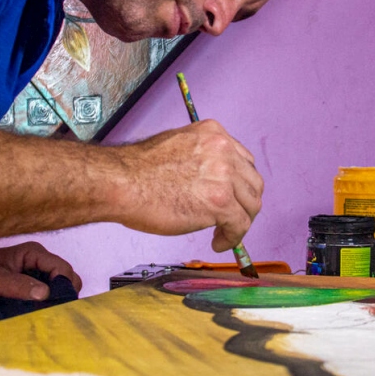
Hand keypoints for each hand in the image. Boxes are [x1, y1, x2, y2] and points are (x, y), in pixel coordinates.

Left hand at [0, 242, 80, 322]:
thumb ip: (16, 285)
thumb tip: (45, 293)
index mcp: (33, 255)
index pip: (63, 270)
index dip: (62, 289)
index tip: (51, 308)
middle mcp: (38, 265)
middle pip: (67, 283)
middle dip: (60, 299)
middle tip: (44, 316)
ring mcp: (35, 280)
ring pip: (59, 295)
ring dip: (51, 308)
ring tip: (34, 320)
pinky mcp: (29, 294)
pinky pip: (46, 304)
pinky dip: (42, 313)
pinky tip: (29, 321)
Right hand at [111, 120, 263, 252]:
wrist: (122, 182)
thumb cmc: (137, 169)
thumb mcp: (176, 145)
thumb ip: (199, 157)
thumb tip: (208, 180)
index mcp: (213, 133)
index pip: (242, 159)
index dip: (239, 182)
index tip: (232, 195)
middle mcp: (224, 149)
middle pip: (252, 181)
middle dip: (244, 202)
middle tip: (231, 217)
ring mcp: (224, 176)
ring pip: (251, 204)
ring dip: (241, 221)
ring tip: (224, 232)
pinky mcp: (220, 202)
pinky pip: (240, 225)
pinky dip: (232, 238)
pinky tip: (218, 243)